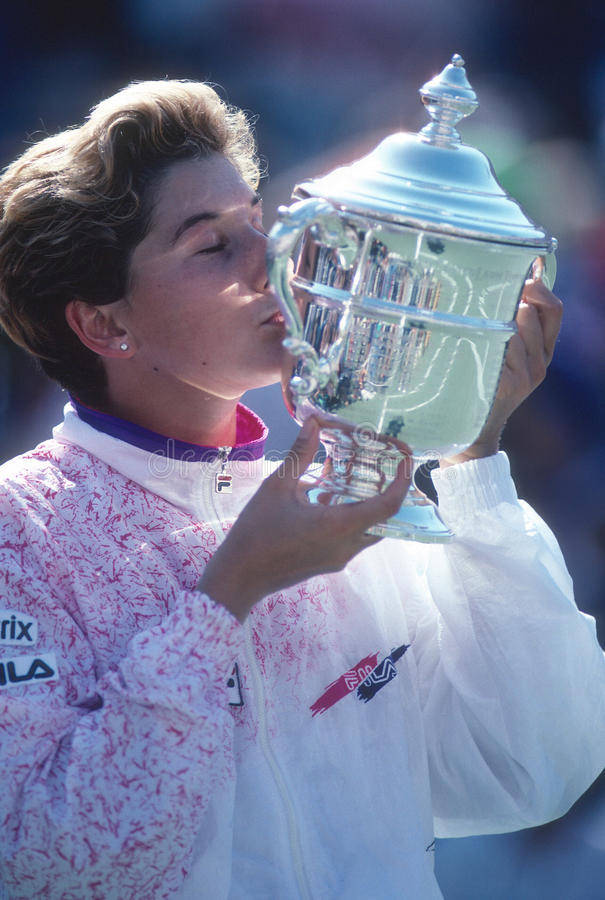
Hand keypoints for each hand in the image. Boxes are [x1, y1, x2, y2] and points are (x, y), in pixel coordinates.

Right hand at [197, 418, 411, 620]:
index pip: (389, 505)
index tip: (405, 459)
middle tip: (383, 464)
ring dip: (369, 504)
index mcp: (339, 526)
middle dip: (389, 490)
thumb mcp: (276, 487)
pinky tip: (328, 496)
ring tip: (358, 475)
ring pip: (370, 529)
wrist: (238, 578)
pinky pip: (352, 537)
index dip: (403, 481)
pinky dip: (351, 515)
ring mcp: (339, 557)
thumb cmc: (255, 532)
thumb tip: (313, 423)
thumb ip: (300, 455)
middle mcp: (347, 545)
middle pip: (385, 518)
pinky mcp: (329, 562)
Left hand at [440, 263, 562, 466]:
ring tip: (468, 335)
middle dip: (505, 303)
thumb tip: (503, 282)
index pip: (553, 310)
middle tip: (479, 307)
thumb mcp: (496, 354)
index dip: (538, 288)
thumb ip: (504, 325)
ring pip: (513, 328)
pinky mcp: (508, 386)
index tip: (516, 278)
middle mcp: (540, 364)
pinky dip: (483, 342)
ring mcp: (526, 377)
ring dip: (489, 324)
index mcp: (542, 352)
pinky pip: (500, 348)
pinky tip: (468, 350)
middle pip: (531, 313)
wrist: (470, 435)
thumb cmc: (478, 387)